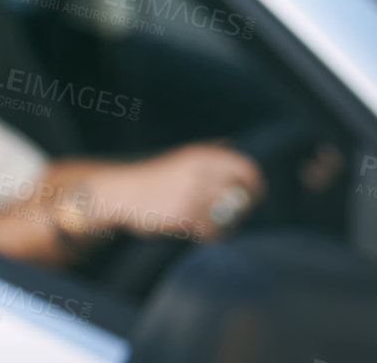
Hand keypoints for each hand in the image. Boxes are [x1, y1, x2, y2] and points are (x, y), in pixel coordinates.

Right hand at [91, 142, 264, 240]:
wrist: (121, 192)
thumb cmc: (153, 176)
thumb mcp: (181, 156)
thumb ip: (209, 151)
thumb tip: (235, 143)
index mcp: (201, 155)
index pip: (246, 168)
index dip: (255, 183)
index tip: (252, 193)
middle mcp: (200, 172)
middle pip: (241, 194)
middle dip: (241, 206)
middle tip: (230, 211)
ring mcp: (193, 194)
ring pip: (228, 214)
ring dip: (223, 221)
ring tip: (209, 220)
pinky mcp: (184, 215)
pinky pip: (212, 230)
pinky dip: (209, 233)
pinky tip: (197, 230)